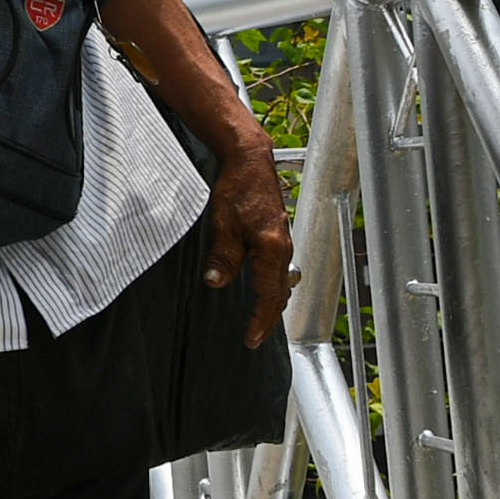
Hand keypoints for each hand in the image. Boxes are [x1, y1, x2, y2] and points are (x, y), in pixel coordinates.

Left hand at [202, 130, 295, 349]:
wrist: (250, 160)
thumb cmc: (237, 187)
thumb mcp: (223, 223)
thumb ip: (223, 256)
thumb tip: (216, 282)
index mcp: (272, 249)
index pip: (269, 295)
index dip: (260, 320)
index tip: (250, 338)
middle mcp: (283, 248)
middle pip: (280, 294)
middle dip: (268, 318)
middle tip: (253, 337)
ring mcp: (282, 242)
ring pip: (281, 282)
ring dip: (271, 303)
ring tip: (259, 321)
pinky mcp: (277, 235)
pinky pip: (278, 269)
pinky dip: (272, 286)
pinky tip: (262, 289)